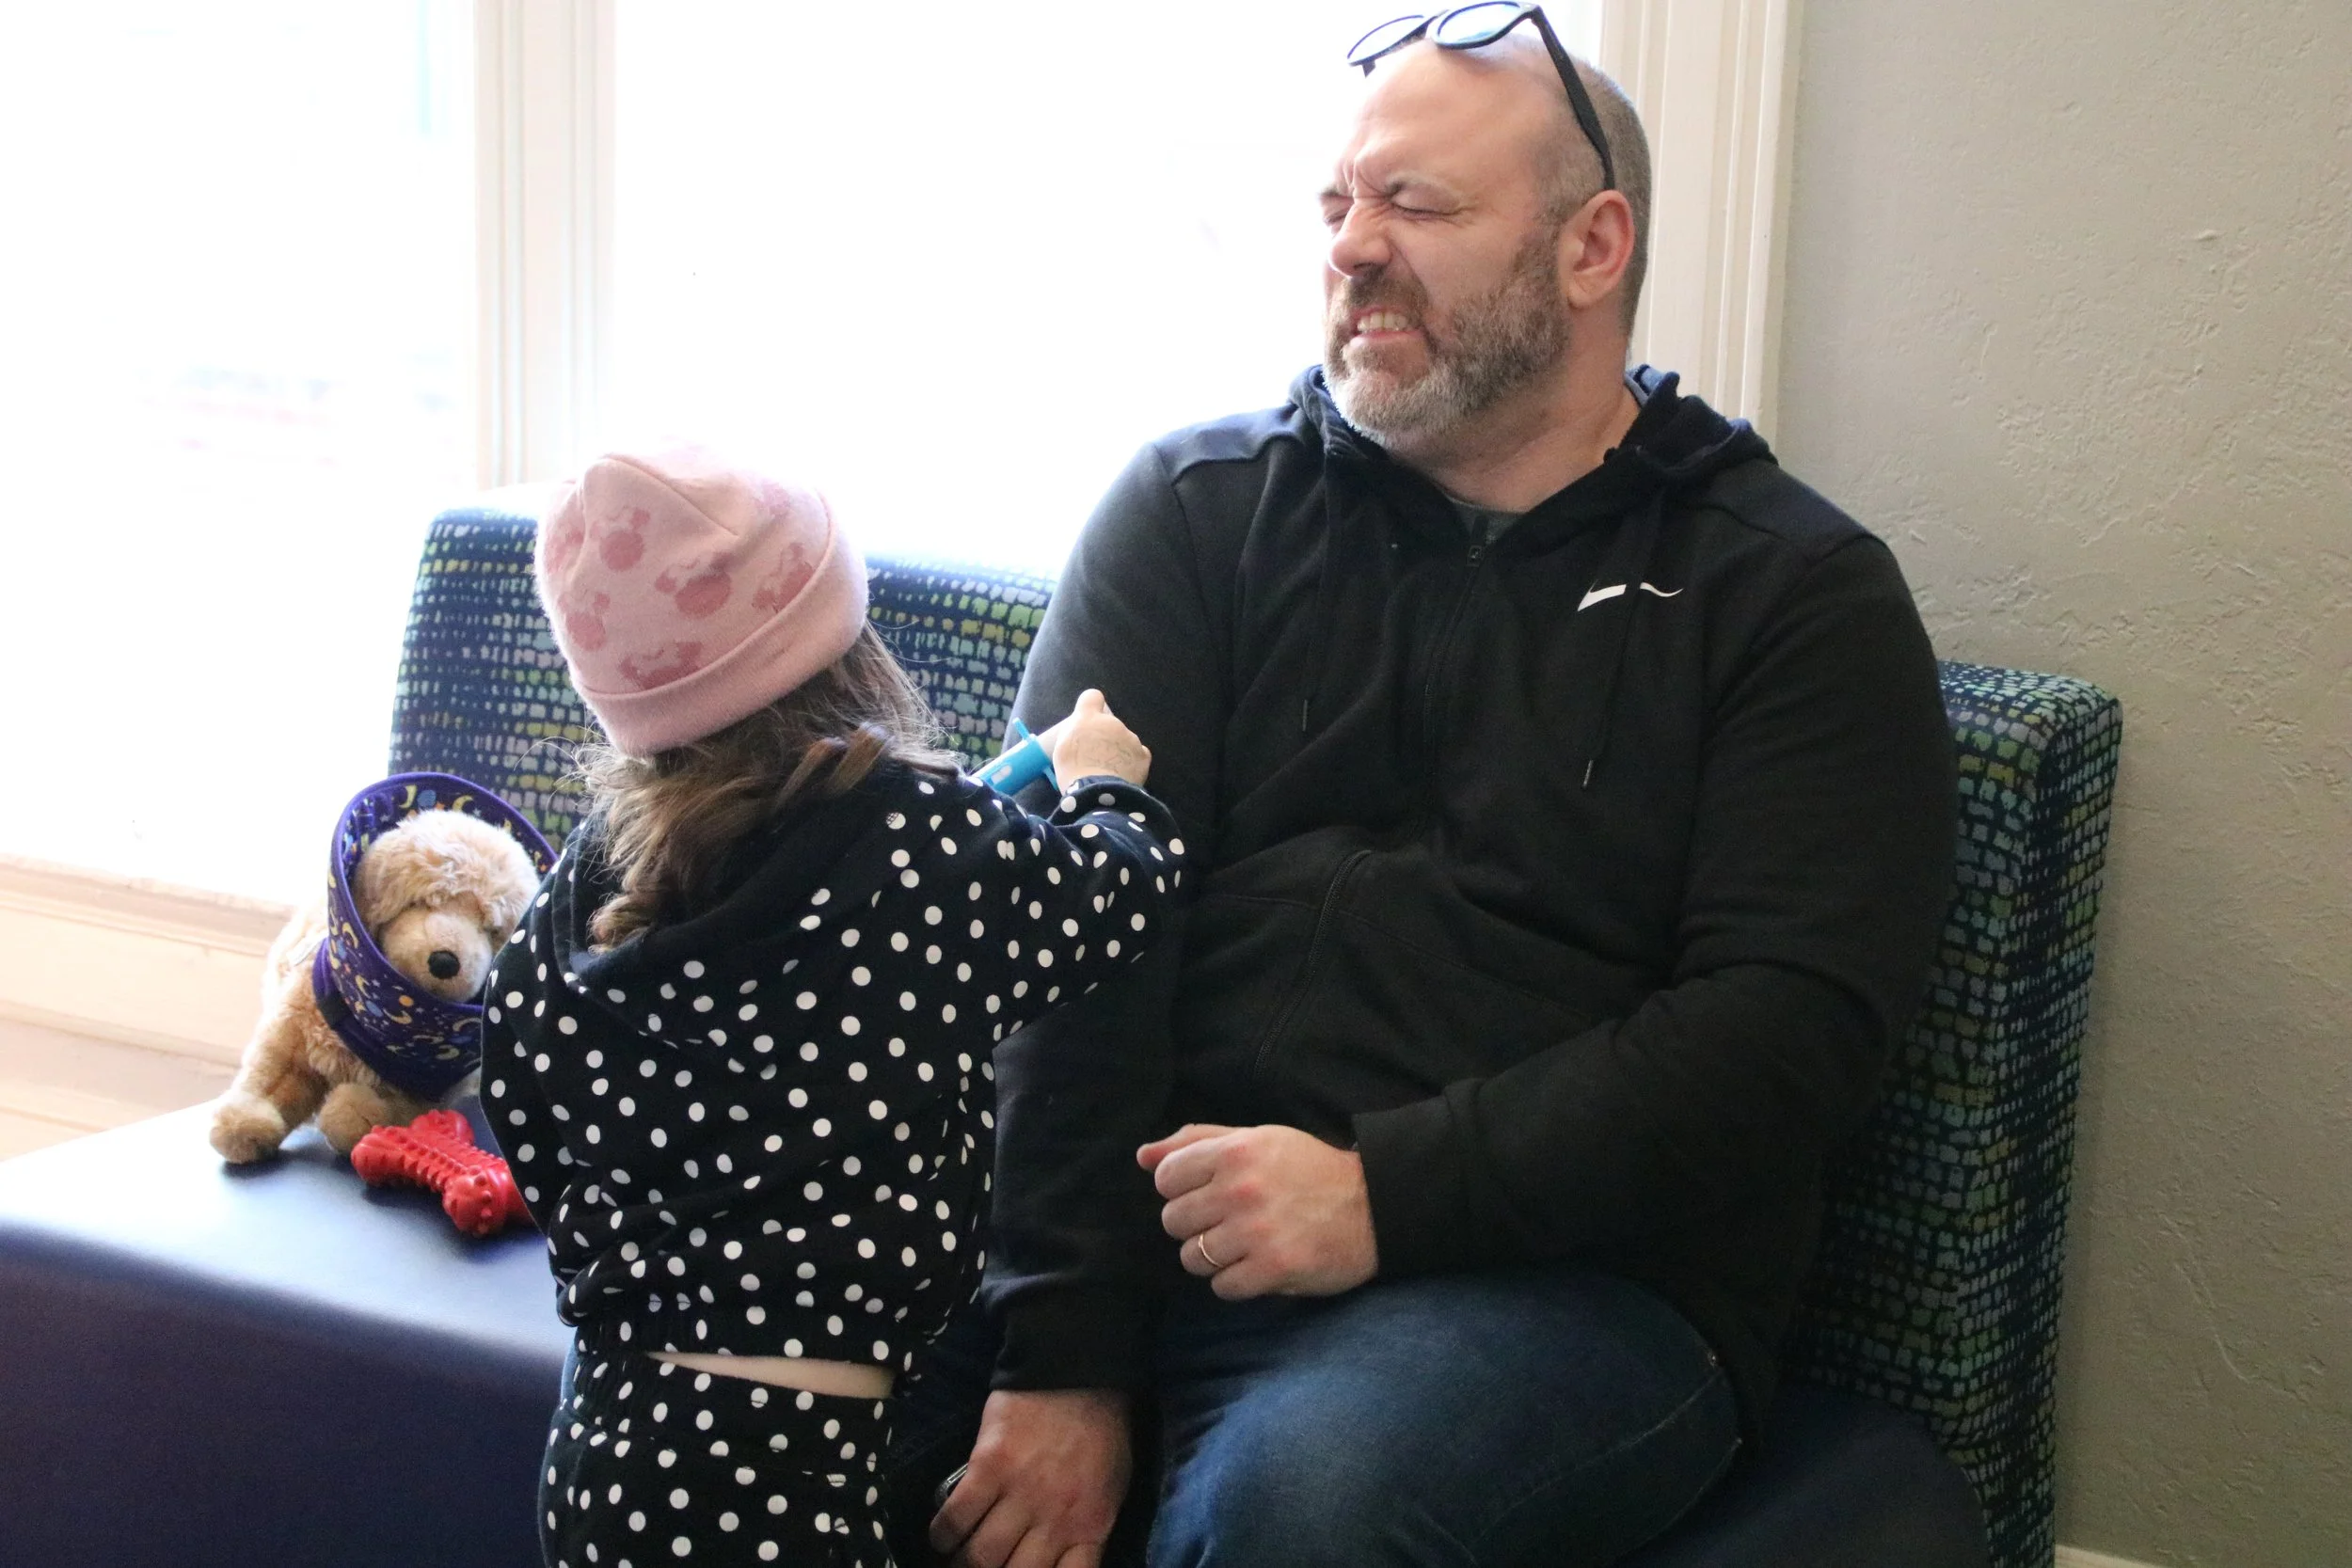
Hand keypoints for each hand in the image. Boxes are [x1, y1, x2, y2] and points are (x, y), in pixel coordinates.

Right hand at [928, 1387, 1129, 1567]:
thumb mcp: (1112, 1488)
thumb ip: (1088, 1530)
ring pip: (980, 1555)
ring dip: (963, 1563)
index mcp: (1091, 1525)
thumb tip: (1062, 1563)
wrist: (1079, 1369)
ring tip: (958, 1558)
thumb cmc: (1100, 1431)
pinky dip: (943, 1533)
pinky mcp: (989, 1464)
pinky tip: (943, 1535)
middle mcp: (1056, 1517)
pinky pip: (956, 1516)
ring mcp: (1021, 1491)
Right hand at [1048, 689, 1150, 788]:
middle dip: (1105, 736)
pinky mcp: (1143, 755)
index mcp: (1088, 717)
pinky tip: (1124, 775)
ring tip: (1110, 771)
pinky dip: (1132, 762)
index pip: (1092, 697)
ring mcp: (1130, 737)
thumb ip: (1075, 734)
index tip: (1089, 720)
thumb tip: (1083, 733)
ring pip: (1125, 739)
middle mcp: (1112, 722)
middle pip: (1110, 723)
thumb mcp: (1062, 747)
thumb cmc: (1073, 770)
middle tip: (1096, 757)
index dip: (1091, 707)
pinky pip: (1138, 754)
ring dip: (1119, 750)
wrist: (1097, 792)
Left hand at [1138, 1124, 1378, 1298]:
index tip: (1207, 1194)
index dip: (1182, 1189)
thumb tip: (1143, 1156)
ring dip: (1213, 1257)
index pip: (1166, 1178)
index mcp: (1235, 1152)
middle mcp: (1241, 1189)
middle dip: (1195, 1225)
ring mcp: (1256, 1232)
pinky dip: (1235, 1282)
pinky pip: (1222, 1287)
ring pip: (1193, 1258)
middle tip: (1228, 1222)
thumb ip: (1197, 1142)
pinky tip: (1257, 1266)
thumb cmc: (1309, 1169)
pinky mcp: (1273, 1269)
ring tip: (1243, 1245)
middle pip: (1174, 1221)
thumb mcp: (1257, 1139)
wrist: (1373, 1205)